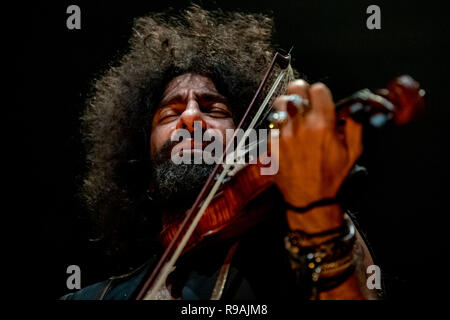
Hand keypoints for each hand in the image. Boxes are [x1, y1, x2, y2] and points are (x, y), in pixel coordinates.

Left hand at [270, 79, 362, 230]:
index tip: (321, 99)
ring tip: (293, 113)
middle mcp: (301, 127)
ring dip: (287, 104)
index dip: (321, 92)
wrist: (310, 199)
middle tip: (305, 99)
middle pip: (295, 89)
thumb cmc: (332, 177)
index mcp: (322, 126)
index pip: (318, 89)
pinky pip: (272, 124)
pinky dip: (278, 124)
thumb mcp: (353, 151)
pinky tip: (286, 131)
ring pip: (280, 103)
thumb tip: (353, 107)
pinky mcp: (272, 145)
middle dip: (302, 91)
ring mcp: (283, 135)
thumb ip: (354, 125)